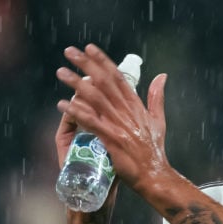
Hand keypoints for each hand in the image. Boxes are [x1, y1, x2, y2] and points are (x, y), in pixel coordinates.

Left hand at [55, 44, 169, 193]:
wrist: (154, 175)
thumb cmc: (154, 151)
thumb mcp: (158, 120)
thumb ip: (157, 97)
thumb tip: (161, 76)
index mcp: (136, 105)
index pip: (117, 77)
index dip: (102, 61)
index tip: (89, 48)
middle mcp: (126, 111)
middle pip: (103, 81)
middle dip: (86, 64)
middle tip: (70, 51)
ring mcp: (118, 125)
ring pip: (95, 98)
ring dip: (76, 84)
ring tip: (61, 72)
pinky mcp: (111, 140)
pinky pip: (91, 122)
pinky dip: (77, 112)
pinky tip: (63, 104)